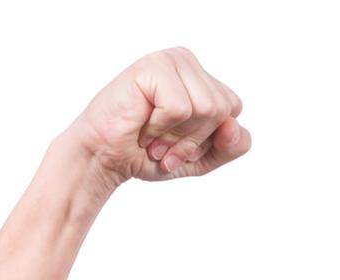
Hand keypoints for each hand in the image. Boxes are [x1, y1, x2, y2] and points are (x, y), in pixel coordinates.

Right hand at [65, 47, 250, 183]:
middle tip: (163, 143)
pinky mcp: (154, 65)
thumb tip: (233, 124)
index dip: (209, 139)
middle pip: (222, 110)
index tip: (180, 145)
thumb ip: (231, 146)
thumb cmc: (149, 154)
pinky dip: (161, 127)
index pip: (234, 112)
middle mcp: (189, 63)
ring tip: (153, 137)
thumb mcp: (202, 158)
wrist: (105, 158)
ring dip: (177, 136)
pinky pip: (181, 107)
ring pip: (207, 108)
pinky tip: (143, 126)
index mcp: (203, 80)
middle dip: (193, 139)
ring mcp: (172, 60)